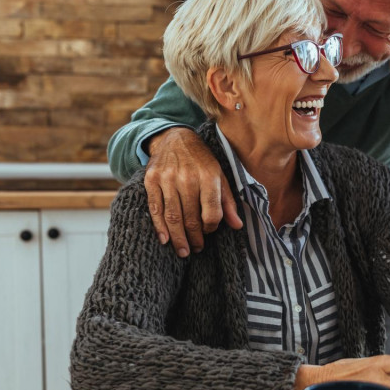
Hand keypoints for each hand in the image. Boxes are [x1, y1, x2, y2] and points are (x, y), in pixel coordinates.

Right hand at [144, 127, 242, 255]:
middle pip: (191, 217)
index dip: (211, 227)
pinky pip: (155, 209)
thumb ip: (228, 201)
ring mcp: (167, 179)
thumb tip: (238, 225)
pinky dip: (159, 227)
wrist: (175, 138)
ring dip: (178, 238)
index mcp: (208, 176)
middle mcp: (187, 178)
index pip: (211, 212)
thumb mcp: (219, 175)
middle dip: (194, 238)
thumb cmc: (201, 160)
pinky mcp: (151, 180)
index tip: (209, 232)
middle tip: (196, 249)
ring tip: (183, 251)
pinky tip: (165, 239)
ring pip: (172, 217)